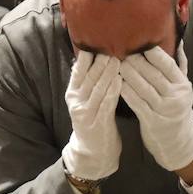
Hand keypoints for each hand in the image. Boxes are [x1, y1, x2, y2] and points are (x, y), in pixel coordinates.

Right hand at [62, 51, 122, 180]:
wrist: (92, 153)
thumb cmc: (93, 120)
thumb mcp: (84, 100)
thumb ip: (85, 81)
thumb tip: (85, 57)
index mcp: (72, 93)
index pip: (78, 70)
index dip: (86, 56)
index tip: (96, 41)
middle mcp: (76, 101)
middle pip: (89, 77)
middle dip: (100, 61)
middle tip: (111, 46)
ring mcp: (85, 113)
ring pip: (98, 88)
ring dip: (108, 73)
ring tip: (118, 58)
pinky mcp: (97, 122)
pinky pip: (106, 103)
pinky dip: (113, 91)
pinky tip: (120, 80)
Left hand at [120, 45, 192, 174]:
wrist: (178, 142)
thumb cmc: (177, 109)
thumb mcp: (183, 88)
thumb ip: (180, 66)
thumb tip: (178, 41)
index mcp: (182, 85)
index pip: (167, 65)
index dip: (154, 53)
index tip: (140, 41)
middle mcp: (175, 96)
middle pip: (153, 75)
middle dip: (137, 61)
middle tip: (122, 50)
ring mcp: (164, 109)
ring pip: (144, 88)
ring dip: (129, 75)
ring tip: (116, 63)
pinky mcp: (152, 121)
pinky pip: (137, 104)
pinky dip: (127, 93)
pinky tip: (117, 84)